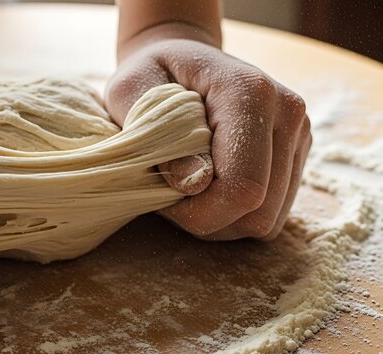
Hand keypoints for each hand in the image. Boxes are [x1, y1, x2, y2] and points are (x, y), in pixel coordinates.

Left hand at [105, 39, 310, 240]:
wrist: (182, 57)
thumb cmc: (150, 75)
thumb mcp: (130, 93)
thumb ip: (154, 136)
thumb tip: (191, 182)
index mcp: (249, 93)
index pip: (242, 186)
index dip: (200, 212)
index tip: (164, 195)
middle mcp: (287, 113)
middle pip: (260, 213)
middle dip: (209, 219)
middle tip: (171, 196)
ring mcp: (298, 134)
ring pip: (268, 219)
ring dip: (222, 220)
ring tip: (189, 191)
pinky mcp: (297, 153)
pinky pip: (272, 212)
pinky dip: (236, 214)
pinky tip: (210, 190)